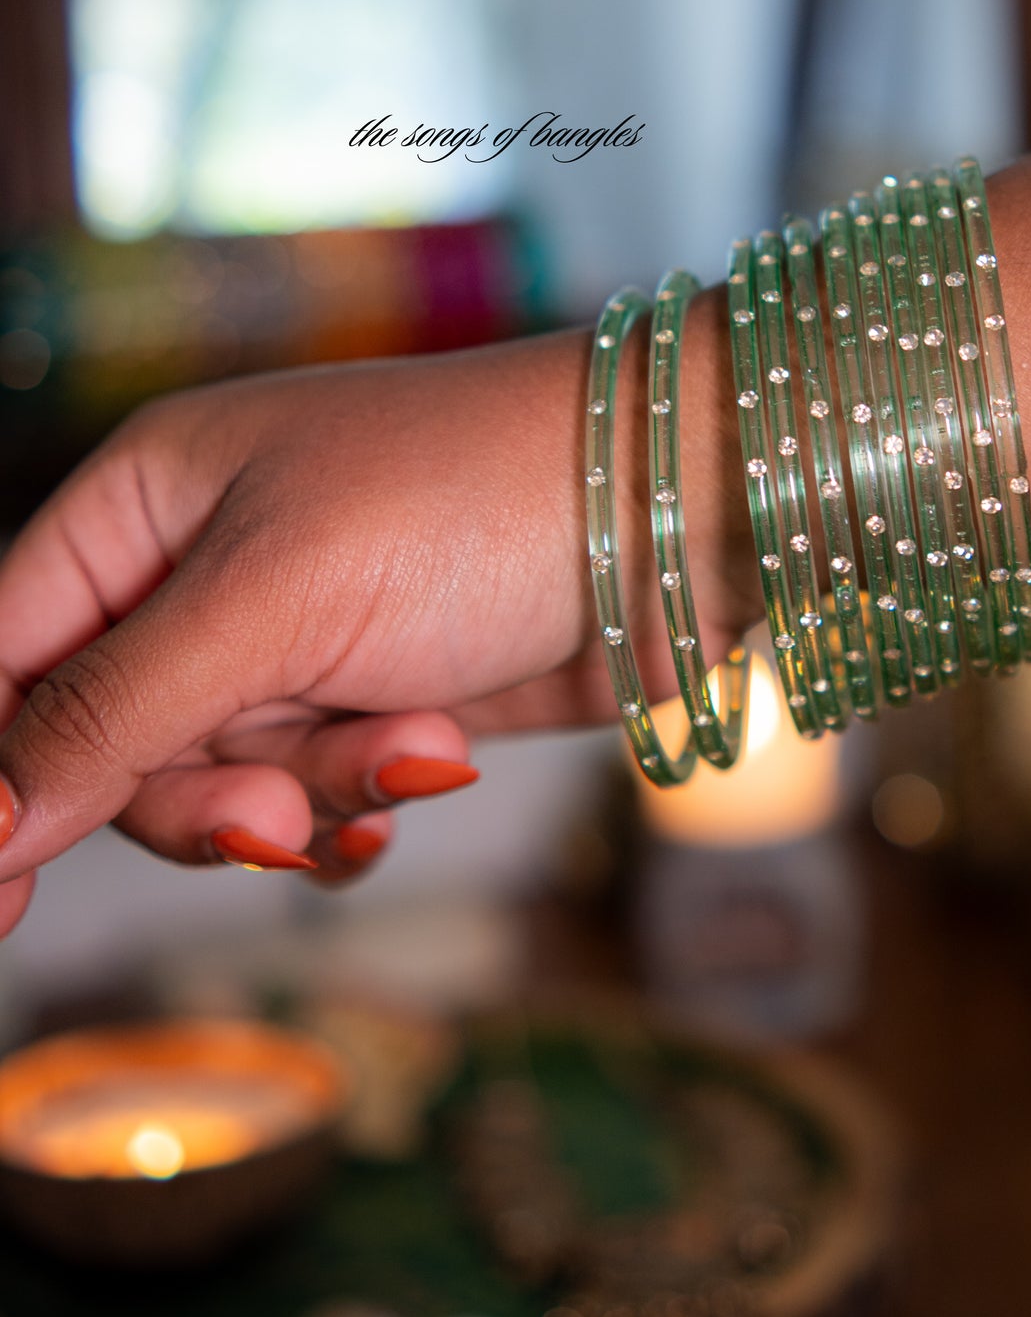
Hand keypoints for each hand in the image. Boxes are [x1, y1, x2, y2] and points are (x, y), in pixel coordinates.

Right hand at [0, 315, 750, 936]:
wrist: (677, 508)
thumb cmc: (471, 501)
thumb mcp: (271, 599)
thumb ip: (114, 712)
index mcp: (145, 501)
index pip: (7, 655)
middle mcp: (204, 570)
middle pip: (107, 749)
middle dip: (197, 795)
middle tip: (277, 815)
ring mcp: (295, 640)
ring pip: (220, 786)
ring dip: (312, 790)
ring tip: (417, 743)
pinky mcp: (376, 699)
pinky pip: (311, 801)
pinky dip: (356, 808)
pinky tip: (420, 780)